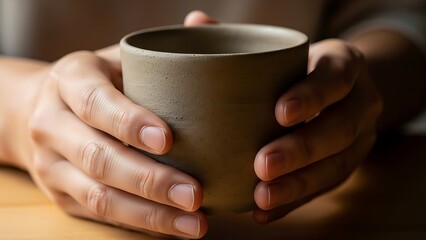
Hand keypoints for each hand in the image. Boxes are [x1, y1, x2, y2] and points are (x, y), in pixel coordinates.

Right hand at [24, 17, 210, 238]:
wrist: (38, 110)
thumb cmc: (96, 82)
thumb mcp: (115, 57)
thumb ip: (159, 48)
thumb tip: (203, 21)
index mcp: (69, 80)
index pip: (95, 102)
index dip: (130, 122)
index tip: (170, 139)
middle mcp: (52, 123)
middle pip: (99, 158)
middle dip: (150, 180)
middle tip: (196, 195)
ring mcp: (52, 165)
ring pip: (99, 197)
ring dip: (150, 214)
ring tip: (194, 224)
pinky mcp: (61, 195)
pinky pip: (100, 215)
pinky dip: (140, 224)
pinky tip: (175, 227)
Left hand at [253, 39, 382, 222]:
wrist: (342, 88)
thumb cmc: (300, 67)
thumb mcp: (285, 49)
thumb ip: (242, 40)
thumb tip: (194, 21)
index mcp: (344, 65)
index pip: (335, 77)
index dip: (312, 95)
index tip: (279, 113)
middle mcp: (360, 102)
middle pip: (340, 129)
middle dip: (301, 150)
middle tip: (261, 165)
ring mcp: (359, 137)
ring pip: (337, 165)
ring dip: (298, 185)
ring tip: (261, 197)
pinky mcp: (347, 164)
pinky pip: (325, 187)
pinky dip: (294, 201)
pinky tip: (262, 211)